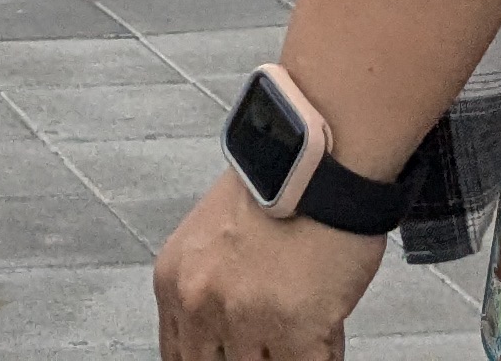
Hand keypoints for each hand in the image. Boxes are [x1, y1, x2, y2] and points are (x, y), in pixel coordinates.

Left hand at [151, 169, 380, 360]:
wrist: (319, 160)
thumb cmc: (278, 186)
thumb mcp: (215, 237)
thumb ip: (211, 287)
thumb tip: (225, 334)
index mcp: (175, 281)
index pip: (177, 356)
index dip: (208, 359)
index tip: (225, 356)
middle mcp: (200, 303)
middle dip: (244, 357)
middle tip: (266, 345)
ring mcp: (245, 320)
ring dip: (282, 354)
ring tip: (300, 331)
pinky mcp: (294, 331)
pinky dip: (320, 356)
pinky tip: (325, 336)